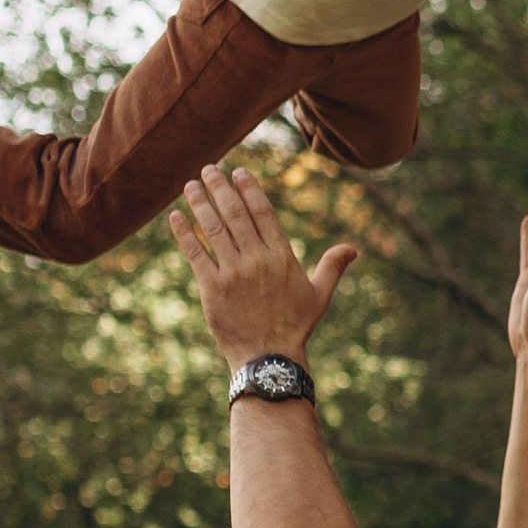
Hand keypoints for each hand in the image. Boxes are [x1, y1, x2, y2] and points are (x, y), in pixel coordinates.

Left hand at [172, 160, 357, 365]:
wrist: (269, 358)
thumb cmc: (295, 327)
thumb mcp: (319, 295)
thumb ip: (332, 267)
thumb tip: (352, 248)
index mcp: (282, 257)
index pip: (263, 213)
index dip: (248, 189)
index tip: (237, 172)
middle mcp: (257, 260)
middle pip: (235, 214)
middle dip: (220, 188)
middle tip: (209, 169)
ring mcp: (233, 273)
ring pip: (213, 229)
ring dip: (200, 203)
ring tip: (191, 184)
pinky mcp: (212, 288)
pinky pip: (195, 254)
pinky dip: (183, 233)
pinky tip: (175, 216)